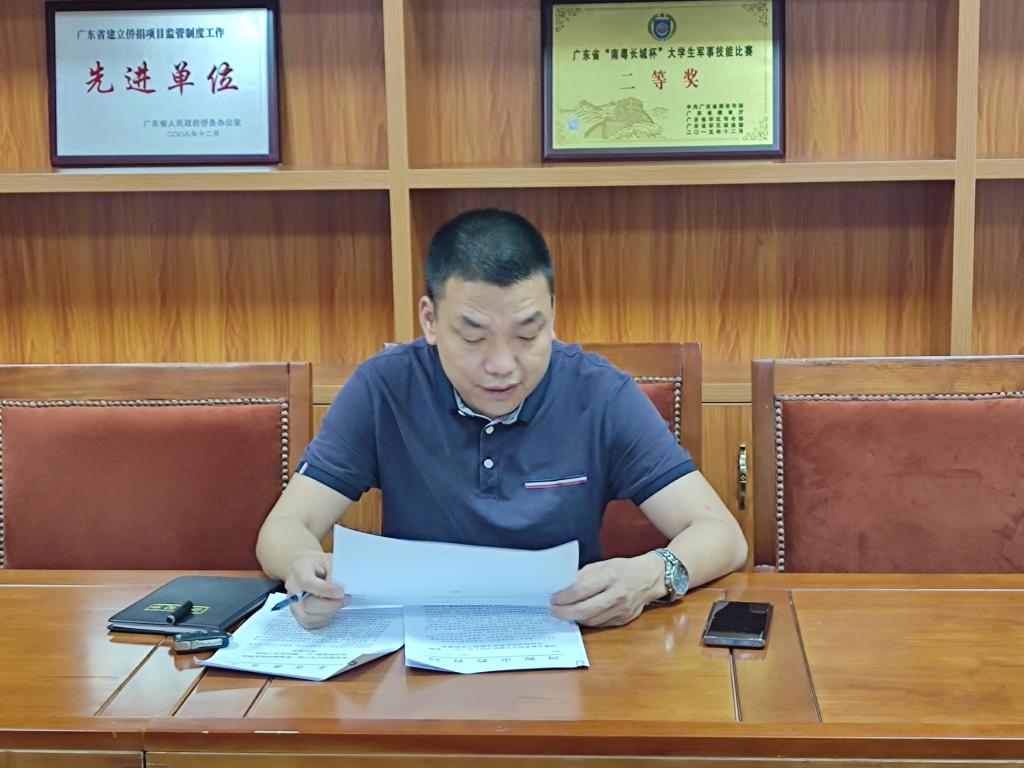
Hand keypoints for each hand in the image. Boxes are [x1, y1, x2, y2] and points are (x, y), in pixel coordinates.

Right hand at [284, 551, 347, 628]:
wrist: (309, 568)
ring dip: (328, 613)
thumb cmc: (321, 564)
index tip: (341, 592)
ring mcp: (292, 602)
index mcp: (299, 569)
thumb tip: (339, 591)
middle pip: (307, 604)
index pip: (307, 582)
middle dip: (330, 605)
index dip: (325, 590)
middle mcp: (292, 587)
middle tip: (345, 598)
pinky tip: (332, 609)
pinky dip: (324, 619)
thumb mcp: (330, 560)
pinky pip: (310, 624)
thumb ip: (334, 573)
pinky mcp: (297, 614)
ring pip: (308, 617)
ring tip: (340, 603)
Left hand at [549, 553, 663, 626]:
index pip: (581, 590)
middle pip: (584, 610)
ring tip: (564, 613)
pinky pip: (601, 624)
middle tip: (553, 611)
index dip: (564, 597)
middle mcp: (617, 595)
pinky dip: (588, 621)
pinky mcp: (624, 619)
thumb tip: (564, 587)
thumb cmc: (624, 568)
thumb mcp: (603, 565)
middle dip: (565, 612)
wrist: (650, 578)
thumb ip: (584, 576)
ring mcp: (622, 610)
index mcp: (610, 577)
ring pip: (592, 620)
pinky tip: (580, 616)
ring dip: (575, 618)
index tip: (553, 599)